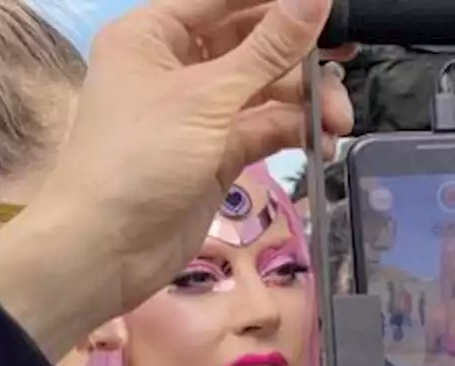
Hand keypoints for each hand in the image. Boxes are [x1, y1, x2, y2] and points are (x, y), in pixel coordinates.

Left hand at [41, 0, 354, 315]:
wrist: (105, 252)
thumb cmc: (140, 159)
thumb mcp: (208, 97)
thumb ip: (269, 47)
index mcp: (154, 33)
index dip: (278, 1)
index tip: (328, 4)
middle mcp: (175, 64)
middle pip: (250, 40)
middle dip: (300, 53)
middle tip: (349, 55)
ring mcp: (198, 111)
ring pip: (264, 87)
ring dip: (304, 99)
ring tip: (337, 120)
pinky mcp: (216, 152)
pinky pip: (264, 128)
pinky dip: (293, 131)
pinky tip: (322, 142)